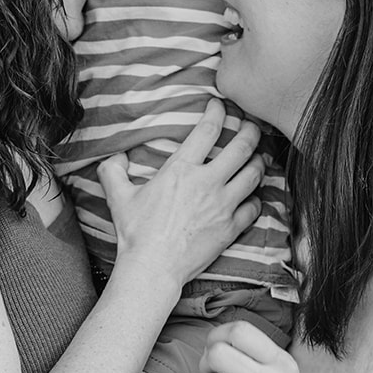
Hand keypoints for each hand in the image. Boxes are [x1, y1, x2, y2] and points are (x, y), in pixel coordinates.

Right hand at [100, 100, 262, 290]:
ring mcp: (223, 206)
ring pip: (254, 174)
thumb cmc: (135, 233)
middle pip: (242, 146)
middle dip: (252, 130)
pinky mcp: (231, 228)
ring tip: (258, 156)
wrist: (153, 267)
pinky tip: (253, 196)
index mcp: (181, 169)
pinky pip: (254, 207)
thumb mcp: (117, 196)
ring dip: (259, 161)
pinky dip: (257, 198)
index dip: (218, 111)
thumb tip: (117, 157)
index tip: (220, 105)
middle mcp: (207, 183)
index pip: (208, 129)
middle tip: (253, 124)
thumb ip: (113, 170)